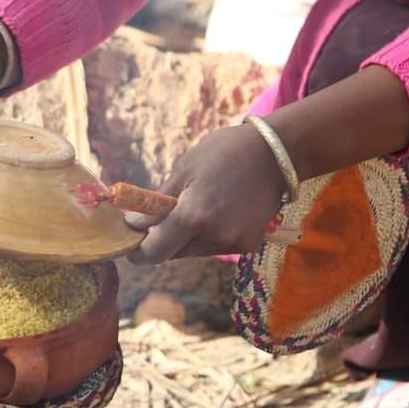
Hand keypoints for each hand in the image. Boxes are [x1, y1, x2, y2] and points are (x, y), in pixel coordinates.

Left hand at [124, 65, 408, 263]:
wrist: (277, 154)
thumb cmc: (224, 153)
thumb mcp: (184, 170)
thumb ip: (156, 202)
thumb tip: (131, 224)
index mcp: (192, 216)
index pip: (154, 252)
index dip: (138, 251)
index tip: (131, 241)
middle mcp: (212, 237)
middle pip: (172, 254)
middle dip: (161, 241)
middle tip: (158, 220)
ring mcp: (232, 243)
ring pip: (193, 252)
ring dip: (184, 239)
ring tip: (192, 209)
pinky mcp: (247, 245)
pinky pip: (214, 248)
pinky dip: (206, 237)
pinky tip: (215, 212)